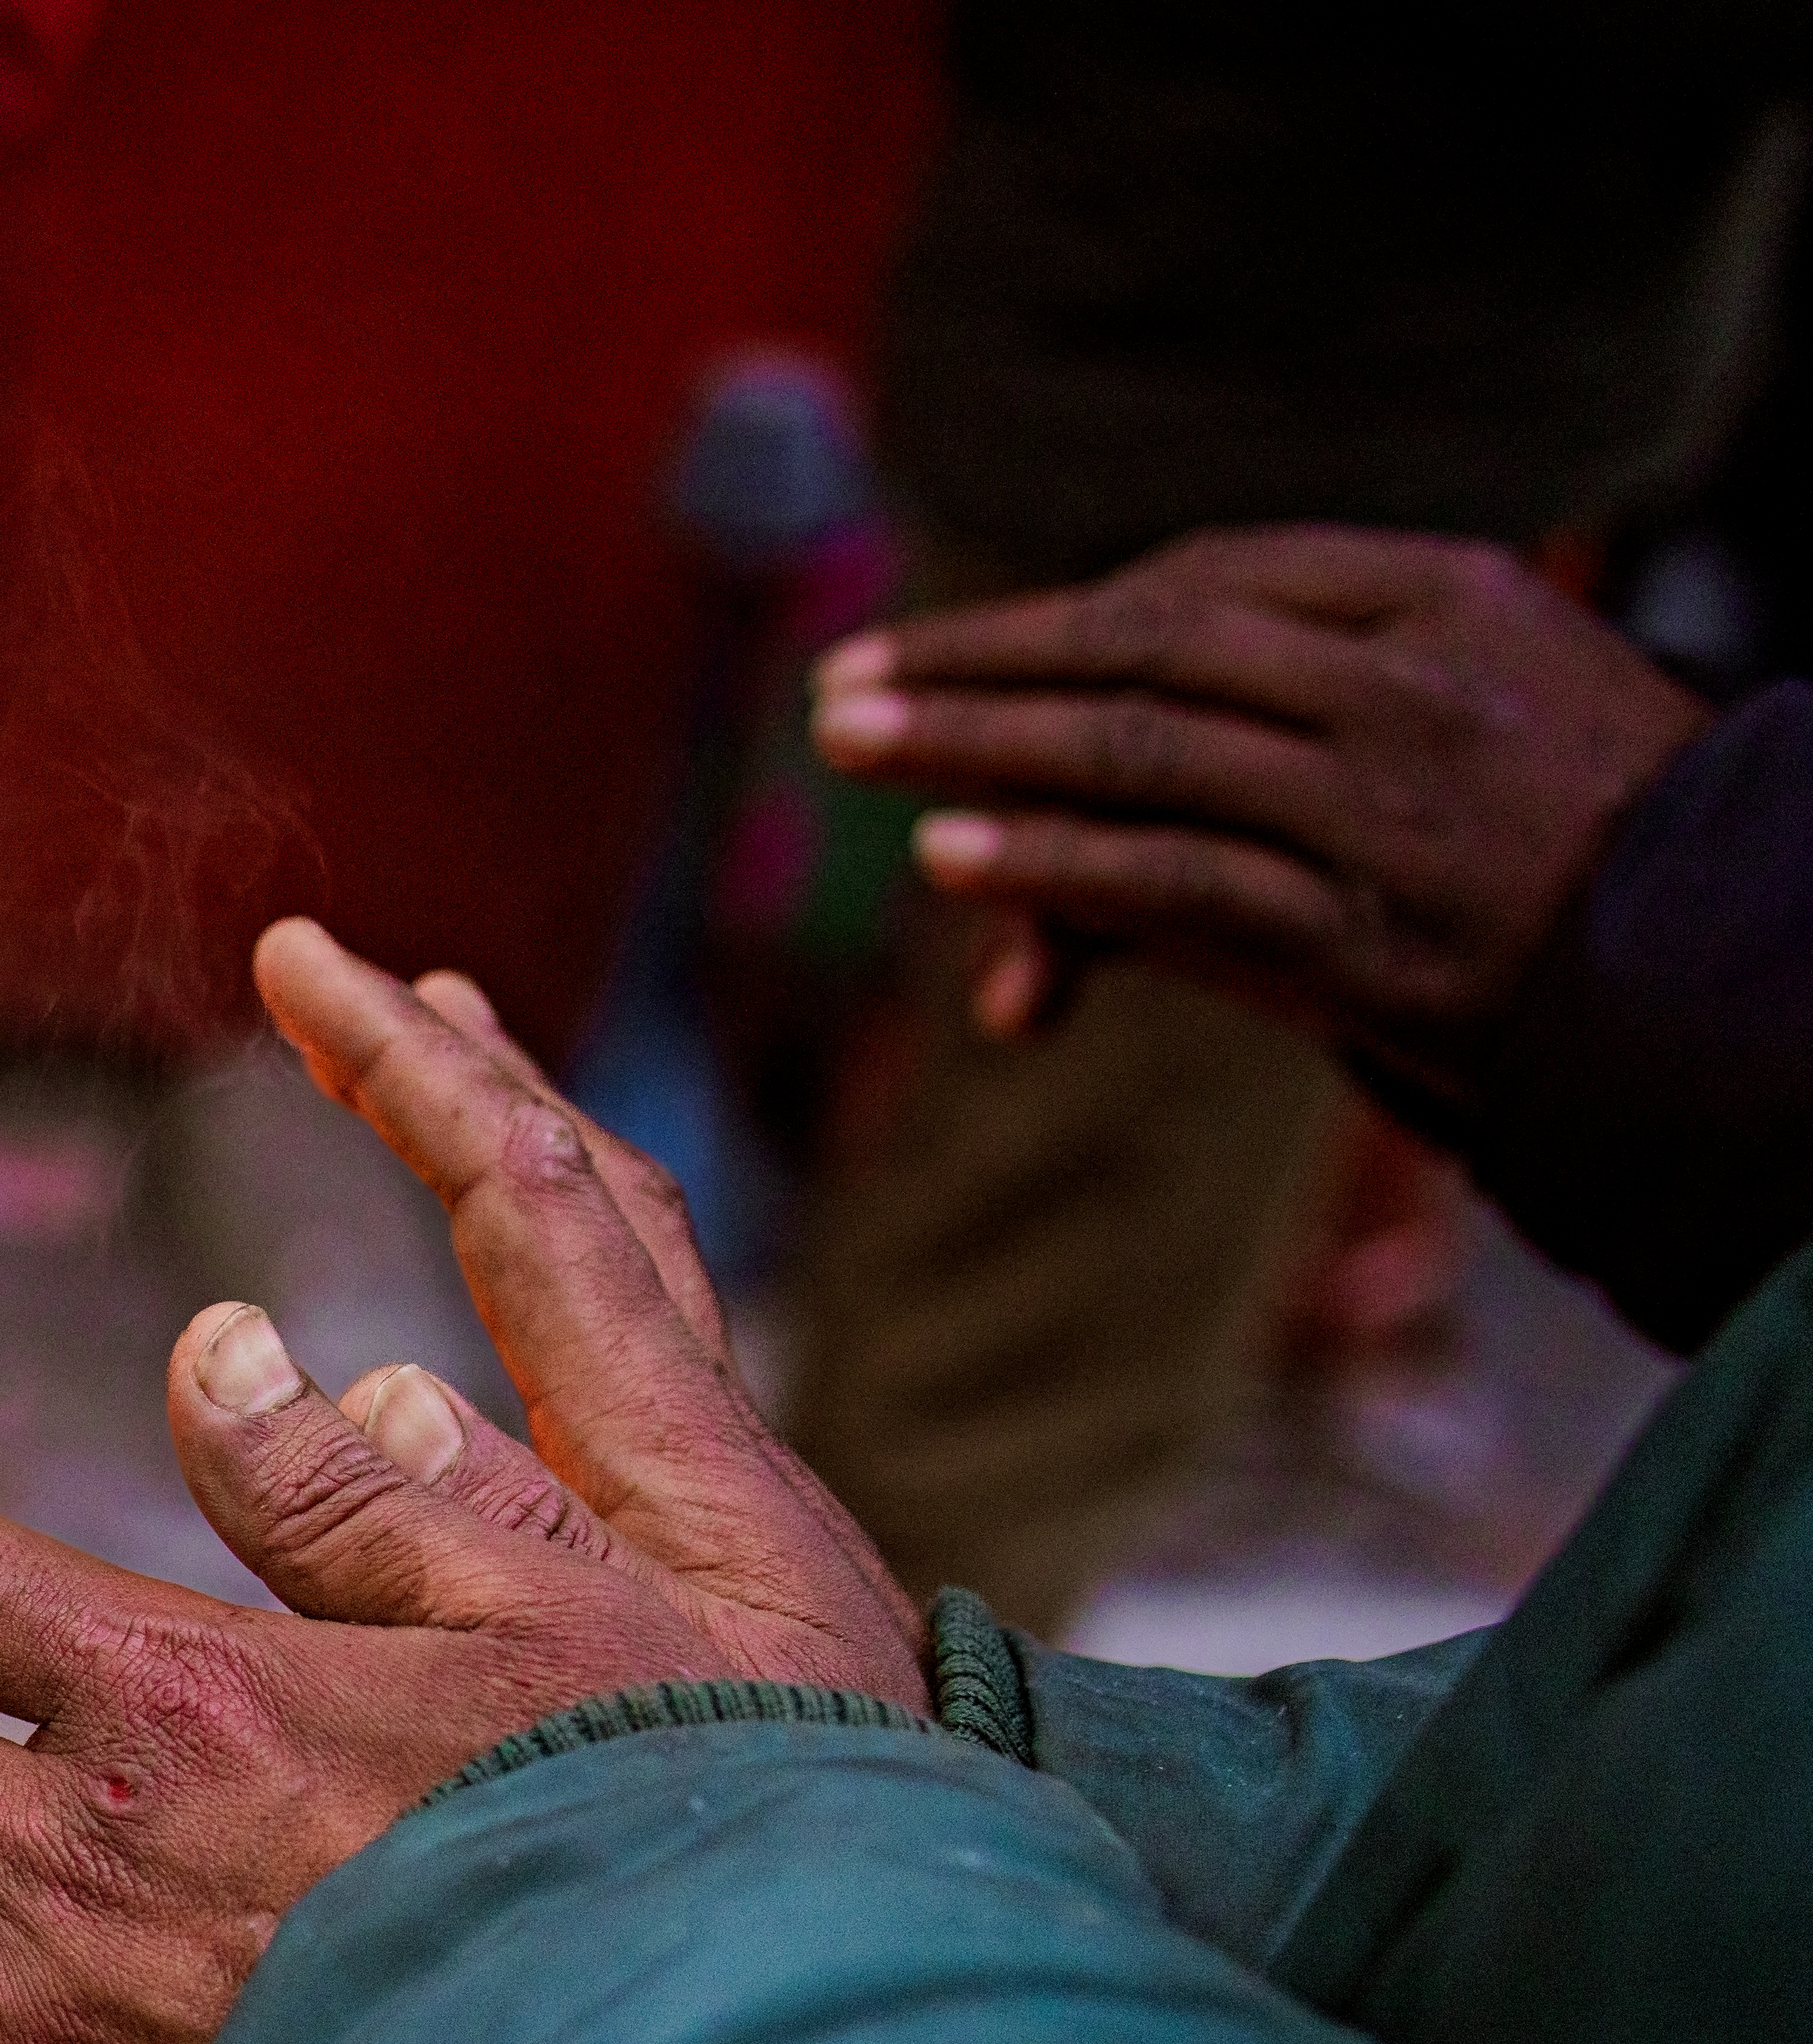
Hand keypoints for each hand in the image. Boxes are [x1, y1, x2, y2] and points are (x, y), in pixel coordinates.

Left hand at [810, 528, 1712, 1097]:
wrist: (1713, 959)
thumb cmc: (1559, 839)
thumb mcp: (1457, 717)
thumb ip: (1282, 722)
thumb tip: (1098, 791)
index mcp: (1436, 596)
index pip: (1198, 578)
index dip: (1045, 616)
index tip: (932, 646)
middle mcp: (1401, 683)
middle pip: (1140, 648)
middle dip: (974, 668)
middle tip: (837, 685)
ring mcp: (1379, 806)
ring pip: (1137, 752)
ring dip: (973, 748)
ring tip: (848, 741)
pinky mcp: (1358, 929)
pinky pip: (1174, 880)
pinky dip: (1052, 870)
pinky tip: (948, 857)